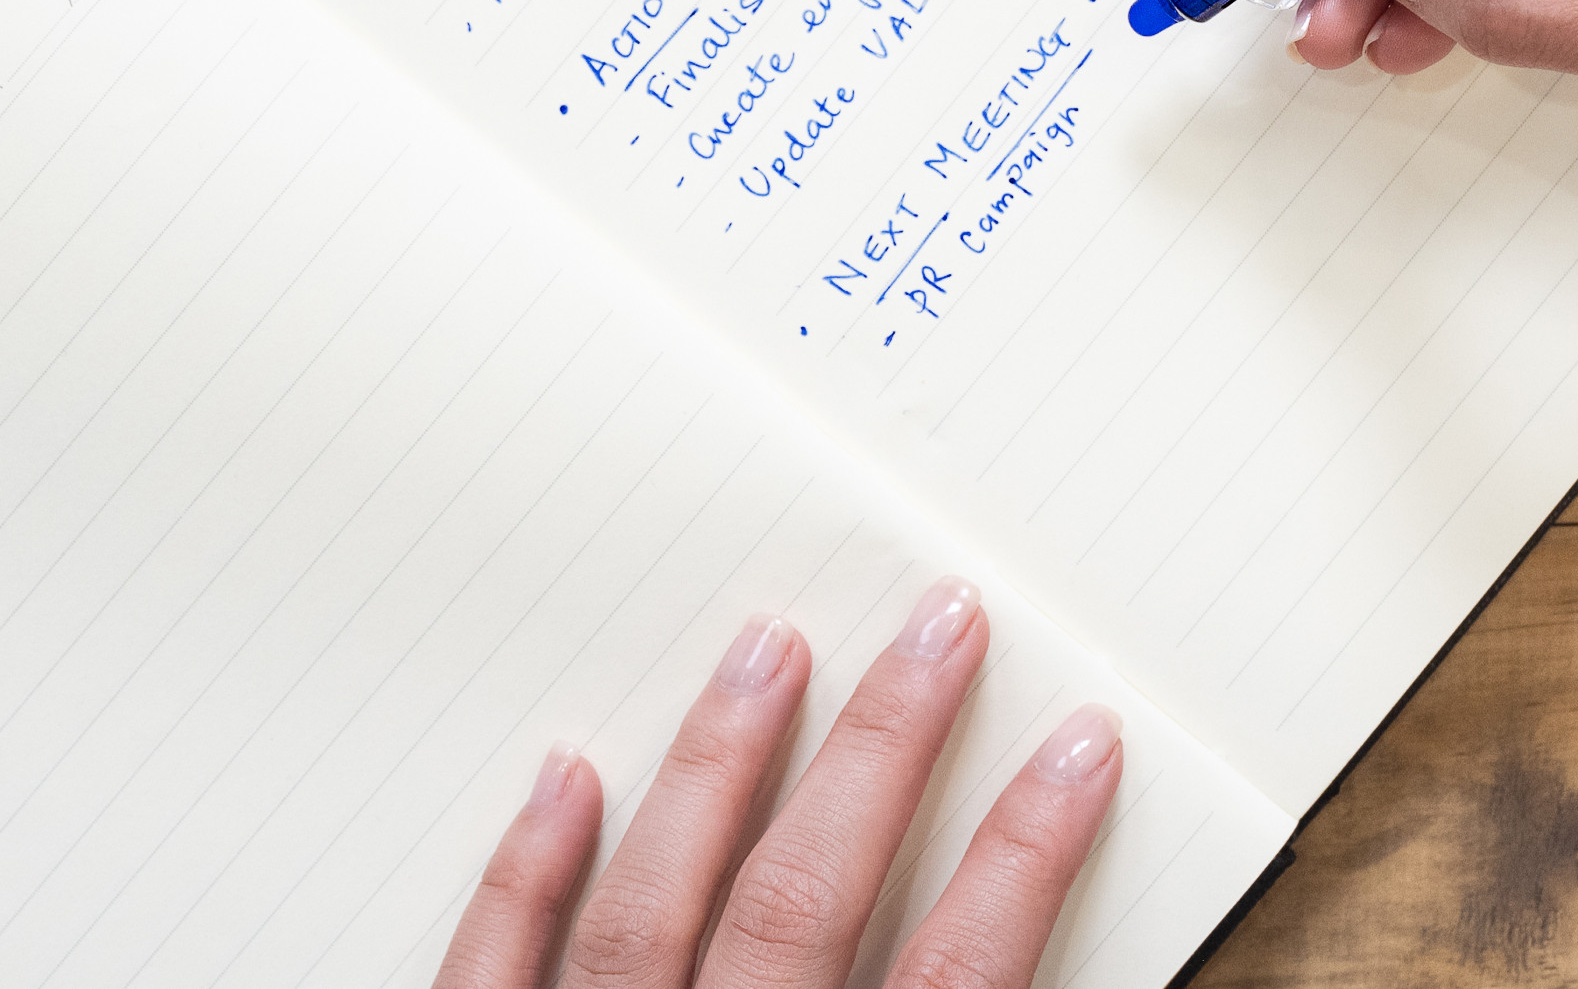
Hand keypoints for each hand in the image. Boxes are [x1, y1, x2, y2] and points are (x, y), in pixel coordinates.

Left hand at [432, 579, 1120, 988]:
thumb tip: (1072, 960)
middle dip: (884, 751)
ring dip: (717, 769)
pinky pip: (493, 971)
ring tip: (771, 644)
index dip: (1027, 855)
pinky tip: (566, 774)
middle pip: (807, 903)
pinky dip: (527, 874)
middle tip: (941, 624)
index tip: (1084, 744)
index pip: (958, 974)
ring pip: (650, 909)